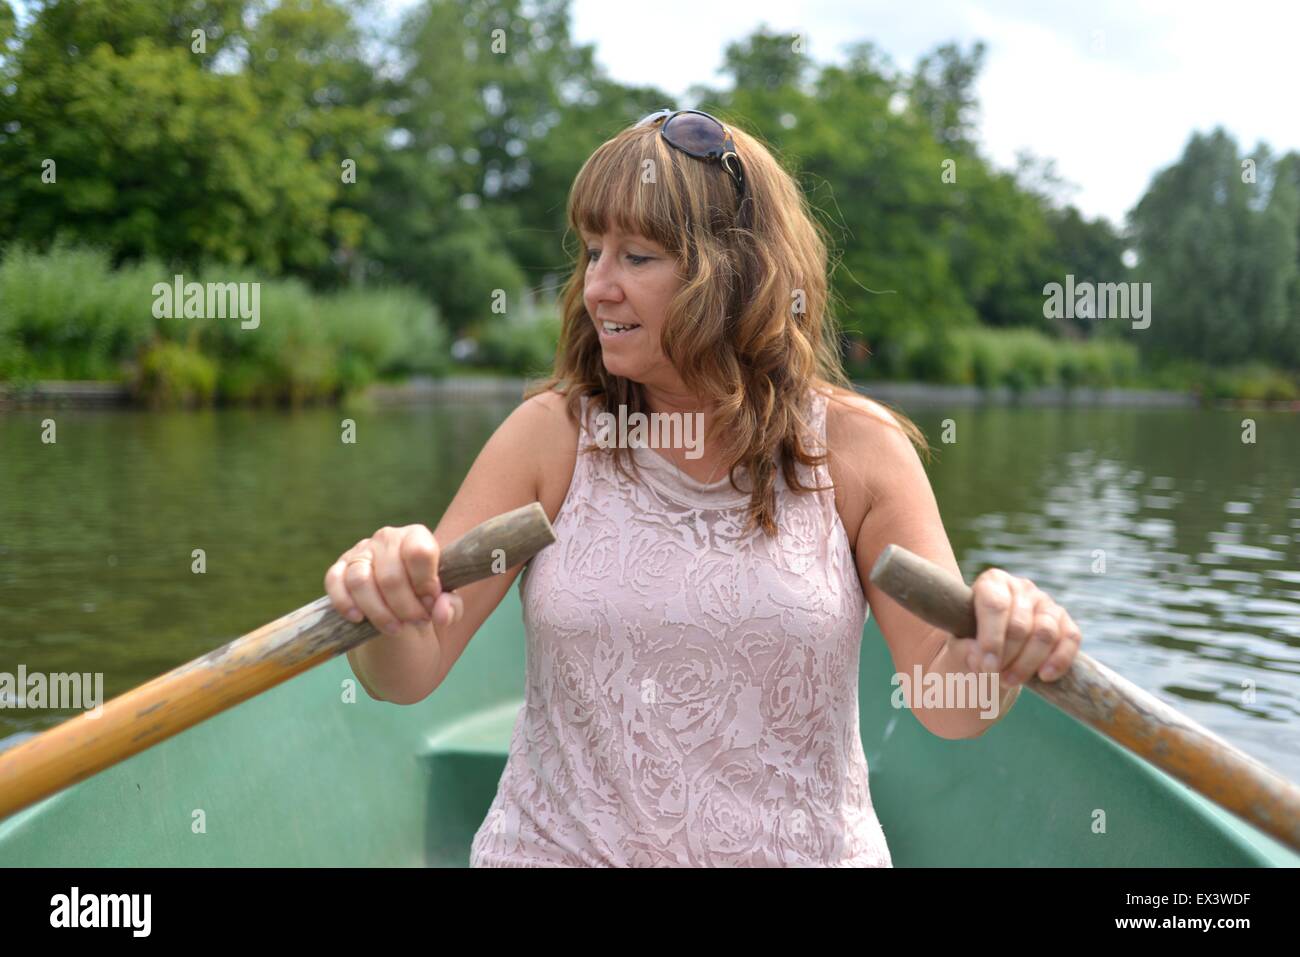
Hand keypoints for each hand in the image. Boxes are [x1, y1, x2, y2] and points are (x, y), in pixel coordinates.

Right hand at [323, 524, 463, 636]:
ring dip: (379, 612)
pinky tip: (359, 619)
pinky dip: (345, 604)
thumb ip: (451, 607)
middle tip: (416, 622)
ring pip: (361, 581)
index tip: (430, 603)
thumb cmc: (425, 597)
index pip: (419, 553)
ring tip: (395, 629)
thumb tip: (440, 612)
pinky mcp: (339, 568)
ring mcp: (360, 552)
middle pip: (391, 575)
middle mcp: (386, 538)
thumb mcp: (444, 603)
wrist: (398, 604)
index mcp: (415, 536)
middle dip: (405, 607)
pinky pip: (334, 582)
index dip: (425, 584)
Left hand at [945, 568, 1081, 685]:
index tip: (985, 667)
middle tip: (993, 678)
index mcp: (993, 582)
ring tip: (1008, 681)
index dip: (991, 639)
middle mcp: (1022, 587)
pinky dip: (1059, 660)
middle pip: (1020, 625)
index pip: (995, 606)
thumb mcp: (958, 643)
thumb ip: (964, 649)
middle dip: (1007, 657)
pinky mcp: (1065, 622)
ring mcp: (1046, 603)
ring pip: (1045, 634)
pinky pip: (1070, 639)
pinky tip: (1044, 677)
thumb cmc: (970, 641)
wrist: (992, 649)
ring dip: (1027, 664)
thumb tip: (980, 659)